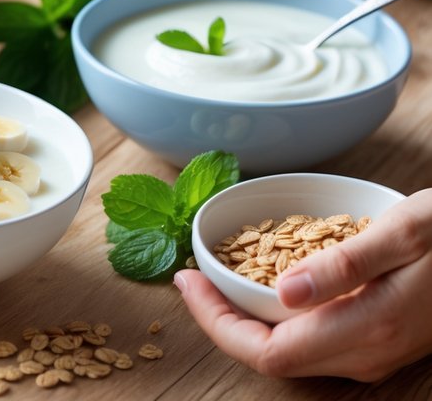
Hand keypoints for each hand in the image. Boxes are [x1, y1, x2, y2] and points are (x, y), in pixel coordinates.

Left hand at [174, 188, 431, 380]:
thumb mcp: (403, 232)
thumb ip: (342, 264)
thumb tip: (282, 293)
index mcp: (364, 330)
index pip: (264, 352)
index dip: (215, 323)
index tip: (187, 281)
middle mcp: (366, 353)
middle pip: (271, 358)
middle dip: (222, 321)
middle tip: (192, 277)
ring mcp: (375, 353)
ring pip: (291, 353)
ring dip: (246, 320)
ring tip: (215, 278)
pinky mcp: (380, 340)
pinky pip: (313, 341)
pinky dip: (276, 318)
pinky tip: (262, 283)